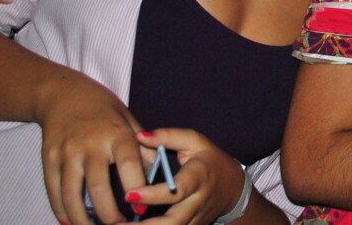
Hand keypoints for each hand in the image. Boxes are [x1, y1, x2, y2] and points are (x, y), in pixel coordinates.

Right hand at [37, 78, 143, 224]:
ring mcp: (67, 152)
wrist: (64, 94)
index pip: (129, 166)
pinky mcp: (48, 158)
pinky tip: (70, 222)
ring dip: (82, 219)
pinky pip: (54, 191)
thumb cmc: (104, 110)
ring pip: (72, 195)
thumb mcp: (129, 121)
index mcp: (117, 134)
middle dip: (108, 214)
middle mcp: (91, 143)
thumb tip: (158, 176)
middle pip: (99, 187)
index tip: (142, 211)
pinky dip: (61, 210)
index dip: (137, 190)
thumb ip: (142, 148)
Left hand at [127, 128, 246, 224]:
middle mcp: (198, 201)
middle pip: (174, 221)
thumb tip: (140, 136)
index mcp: (199, 176)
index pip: (177, 189)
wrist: (232, 187)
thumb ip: (168, 136)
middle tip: (118, 224)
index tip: (130, 195)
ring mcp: (196, 217)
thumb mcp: (194, 141)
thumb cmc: (209, 159)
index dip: (154, 195)